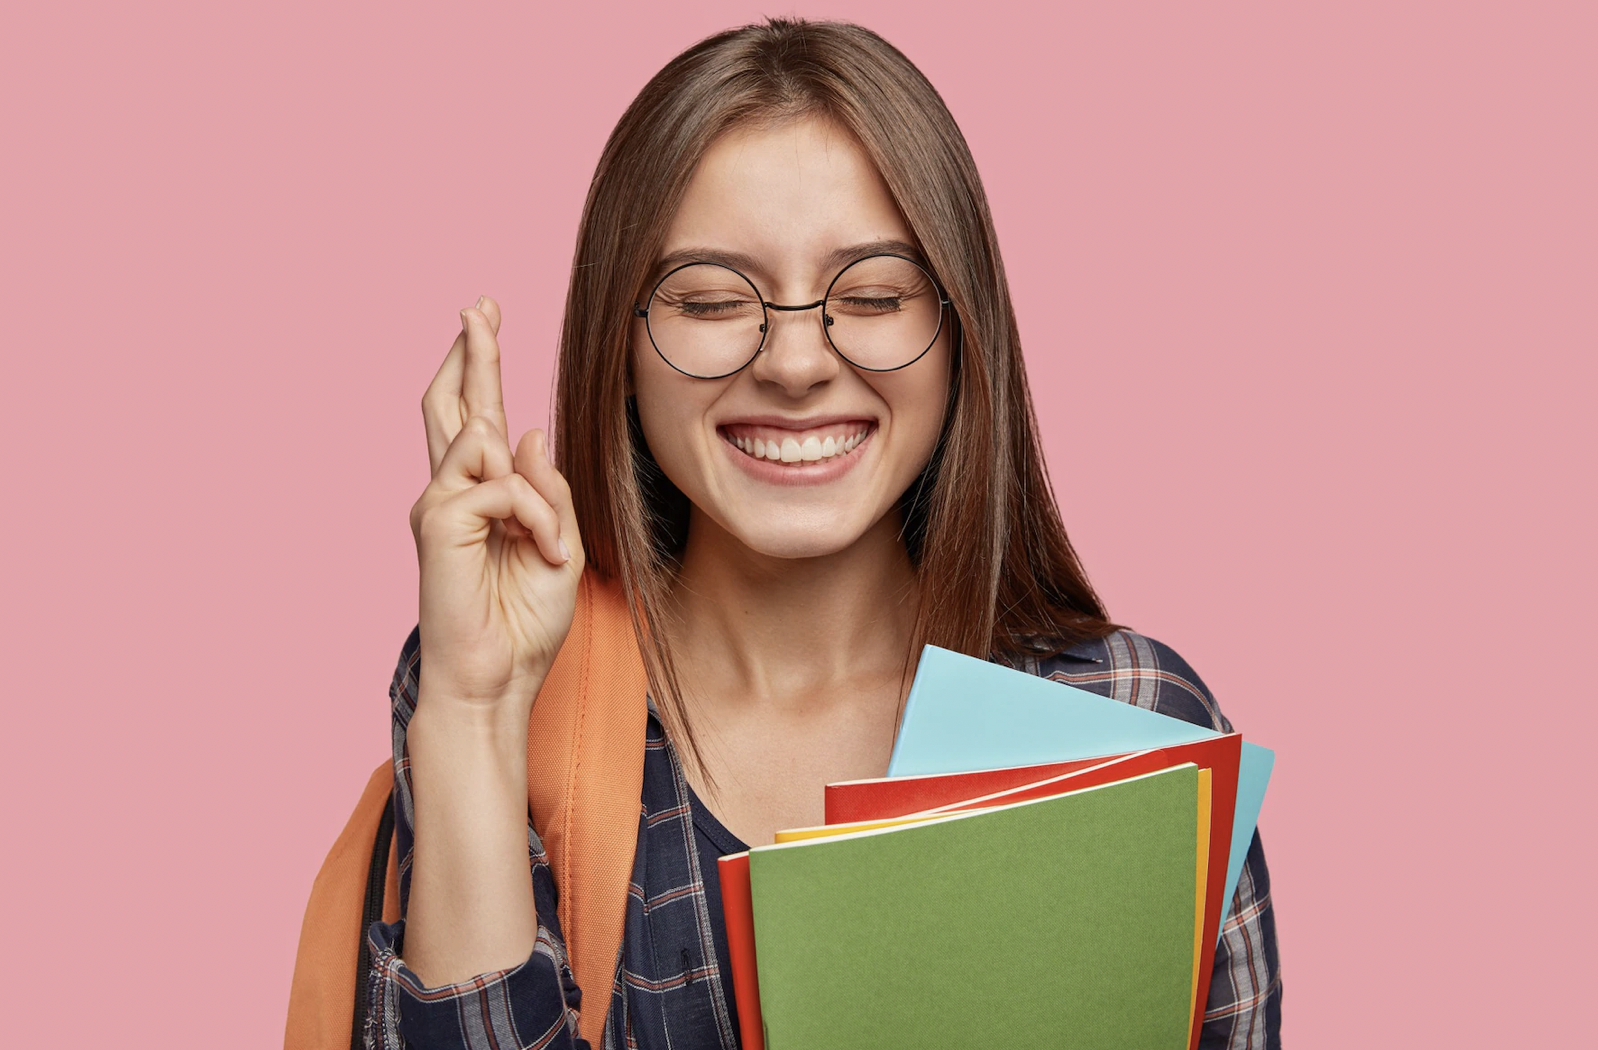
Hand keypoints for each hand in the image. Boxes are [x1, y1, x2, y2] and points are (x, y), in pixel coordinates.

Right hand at [408, 295, 584, 721]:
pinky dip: (535, 518)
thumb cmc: (524, 624)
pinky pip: (502, 487)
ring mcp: (438, 506)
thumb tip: (524, 430)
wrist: (497, 681)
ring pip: (487, 443)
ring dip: (538, 497)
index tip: (483, 317)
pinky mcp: (437, 522)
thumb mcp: (559, 545)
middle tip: (479, 305)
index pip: (475, 417)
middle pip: (452, 405)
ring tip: (547, 548)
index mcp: (481, 498)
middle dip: (470, 353)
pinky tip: (540, 554)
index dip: (478, 365)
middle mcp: (451, 494)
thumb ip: (547, 488)